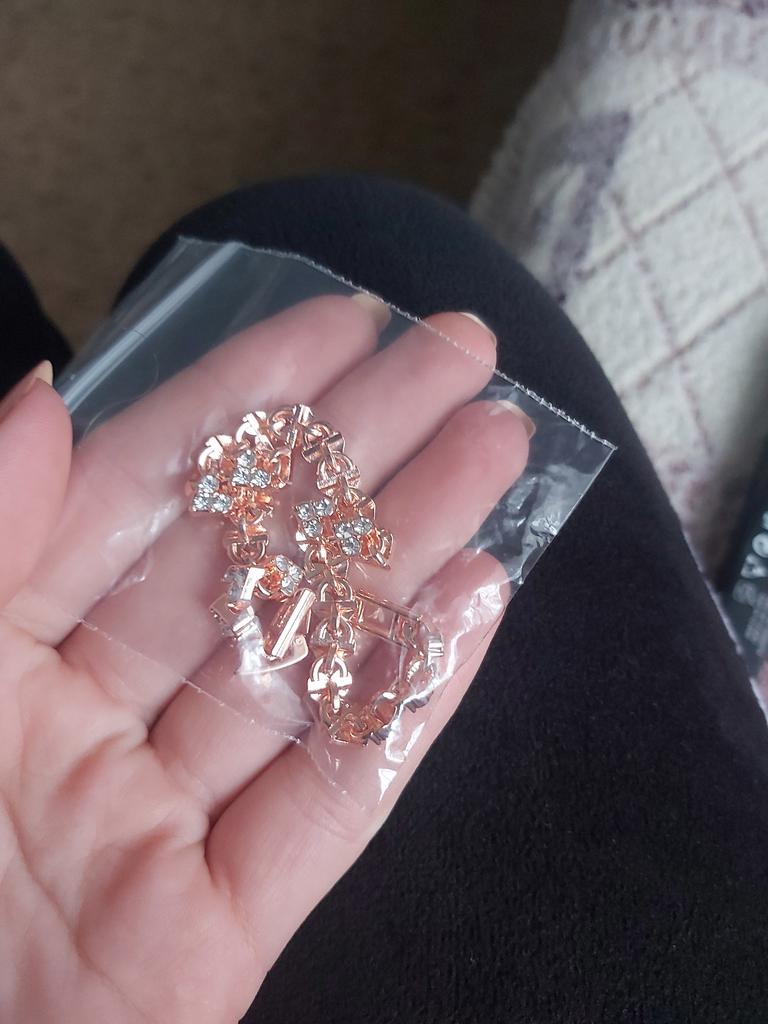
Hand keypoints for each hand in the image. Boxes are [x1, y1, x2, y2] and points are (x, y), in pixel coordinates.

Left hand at [0, 296, 528, 1022]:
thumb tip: (48, 395)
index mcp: (0, 652)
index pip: (143, 493)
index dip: (243, 401)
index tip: (345, 322)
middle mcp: (88, 719)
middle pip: (248, 564)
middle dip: (359, 451)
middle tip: (463, 359)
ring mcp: (160, 824)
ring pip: (305, 666)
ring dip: (409, 553)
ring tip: (499, 451)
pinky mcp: (218, 930)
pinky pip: (325, 807)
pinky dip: (407, 708)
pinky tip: (475, 604)